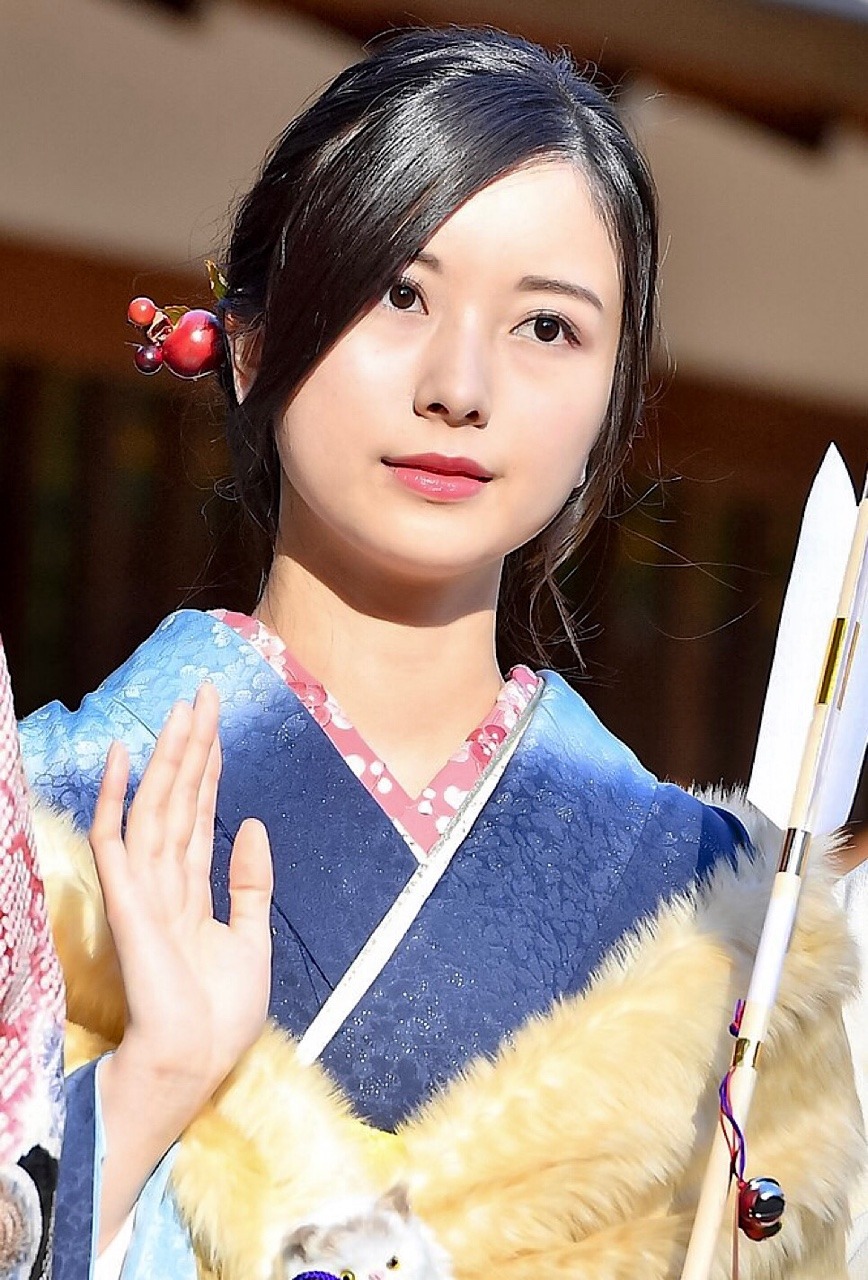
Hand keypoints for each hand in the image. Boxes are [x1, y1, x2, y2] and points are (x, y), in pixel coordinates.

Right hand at [92, 682, 272, 1110]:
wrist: (196, 1061)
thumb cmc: (219, 1015)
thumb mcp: (252, 938)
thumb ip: (251, 883)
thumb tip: (253, 825)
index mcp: (193, 891)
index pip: (198, 814)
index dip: (208, 769)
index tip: (215, 724)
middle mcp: (166, 881)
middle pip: (179, 798)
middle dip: (192, 746)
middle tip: (203, 693)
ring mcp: (145, 887)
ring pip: (157, 805)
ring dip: (169, 755)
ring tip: (182, 707)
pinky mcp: (129, 900)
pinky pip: (118, 839)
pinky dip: (117, 796)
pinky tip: (124, 756)